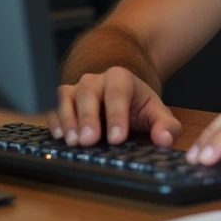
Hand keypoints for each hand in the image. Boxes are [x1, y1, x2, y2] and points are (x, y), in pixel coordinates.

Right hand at [45, 66, 181, 147]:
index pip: (118, 94)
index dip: (117, 116)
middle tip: (89, 140)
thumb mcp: (156, 113)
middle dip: (88, 118)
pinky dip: (54, 119)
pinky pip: (54, 104)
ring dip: (68, 119)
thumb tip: (165, 138)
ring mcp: (78, 88)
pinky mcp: (65, 98)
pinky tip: (58, 135)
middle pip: (89, 94)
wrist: (123, 93)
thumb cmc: (138, 106)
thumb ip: (166, 125)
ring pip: (68, 96)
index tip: (117, 138)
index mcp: (121, 78)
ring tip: (72, 141)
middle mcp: (96, 80)